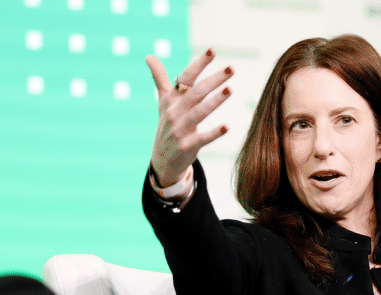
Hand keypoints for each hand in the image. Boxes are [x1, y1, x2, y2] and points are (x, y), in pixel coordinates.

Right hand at [146, 49, 233, 185]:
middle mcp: (175, 112)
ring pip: (200, 112)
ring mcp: (180, 129)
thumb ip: (160, 79)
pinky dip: (214, 133)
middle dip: (214, 79)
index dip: (199, 64)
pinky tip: (227, 127)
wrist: (163, 158)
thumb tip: (148, 56)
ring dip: (215, 101)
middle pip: (196, 92)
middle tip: (231, 68)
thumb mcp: (163, 101)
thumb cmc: (168, 124)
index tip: (212, 50)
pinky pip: (202, 138)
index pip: (186, 77)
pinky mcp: (187, 146)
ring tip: (230, 89)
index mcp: (172, 99)